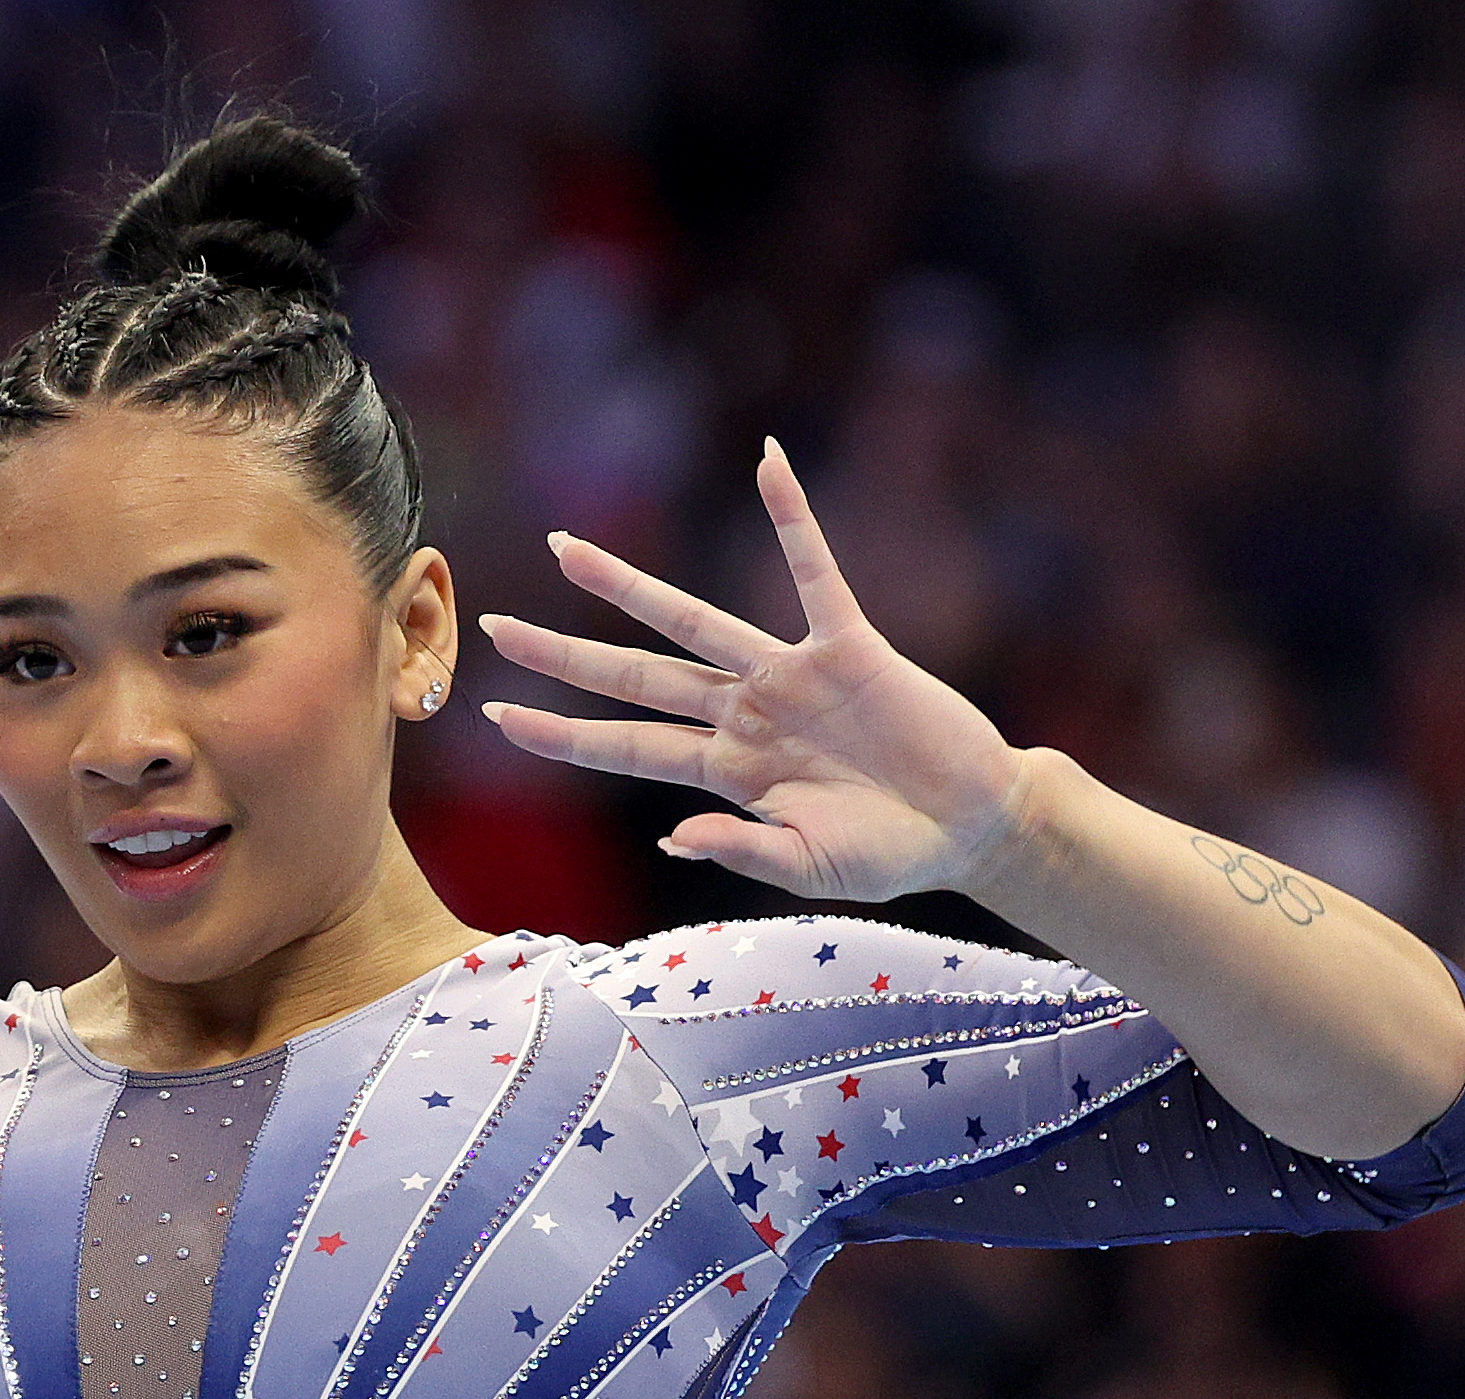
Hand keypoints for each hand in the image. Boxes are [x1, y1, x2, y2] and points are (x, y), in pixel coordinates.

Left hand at [478, 439, 1038, 904]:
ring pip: (694, 620)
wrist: (972, 826)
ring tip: (566, 551)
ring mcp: (791, 676)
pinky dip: (794, 519)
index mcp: (727, 772)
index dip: (562, 734)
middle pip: (635, 677)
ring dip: (630, 587)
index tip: (496, 718)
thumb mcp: (810, 868)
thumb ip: (743, 849)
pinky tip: (768, 464)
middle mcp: (744, 714)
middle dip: (564, 653)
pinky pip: (816, 571)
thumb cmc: (890, 853)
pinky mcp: (850, 646)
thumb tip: (671, 837)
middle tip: (492, 625)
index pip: (624, 748)